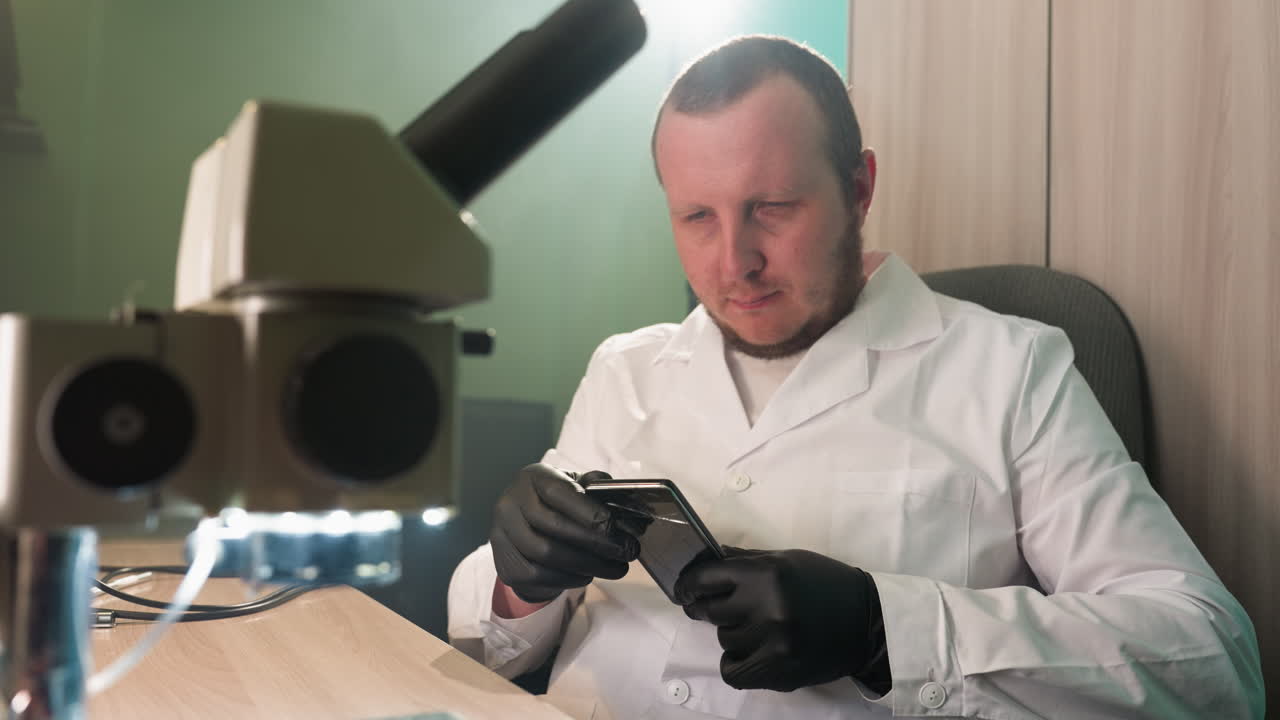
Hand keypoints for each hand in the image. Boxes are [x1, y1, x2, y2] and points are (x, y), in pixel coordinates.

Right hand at [491, 463, 639, 602]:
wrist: (523, 532)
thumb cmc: (557, 506)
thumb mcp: (574, 489)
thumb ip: (596, 489)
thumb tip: (625, 499)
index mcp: (532, 478)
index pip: (557, 492)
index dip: (587, 510)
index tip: (614, 526)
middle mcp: (510, 503)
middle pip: (553, 526)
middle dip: (596, 542)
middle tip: (626, 551)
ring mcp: (502, 536)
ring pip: (547, 554)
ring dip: (588, 564)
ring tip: (616, 567)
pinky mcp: (505, 565)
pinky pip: (539, 576)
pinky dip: (569, 578)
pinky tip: (588, 574)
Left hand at [674, 548, 887, 691]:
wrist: (868, 622)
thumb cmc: (825, 584)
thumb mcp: (786, 560)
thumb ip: (743, 560)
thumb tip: (705, 559)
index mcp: (767, 573)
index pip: (705, 578)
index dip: (689, 585)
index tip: (684, 591)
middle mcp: (767, 606)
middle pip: (711, 611)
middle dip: (715, 608)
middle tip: (732, 607)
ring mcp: (772, 642)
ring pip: (724, 641)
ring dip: (734, 635)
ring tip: (761, 628)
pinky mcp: (779, 670)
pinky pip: (732, 672)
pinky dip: (736, 664)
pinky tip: (752, 653)